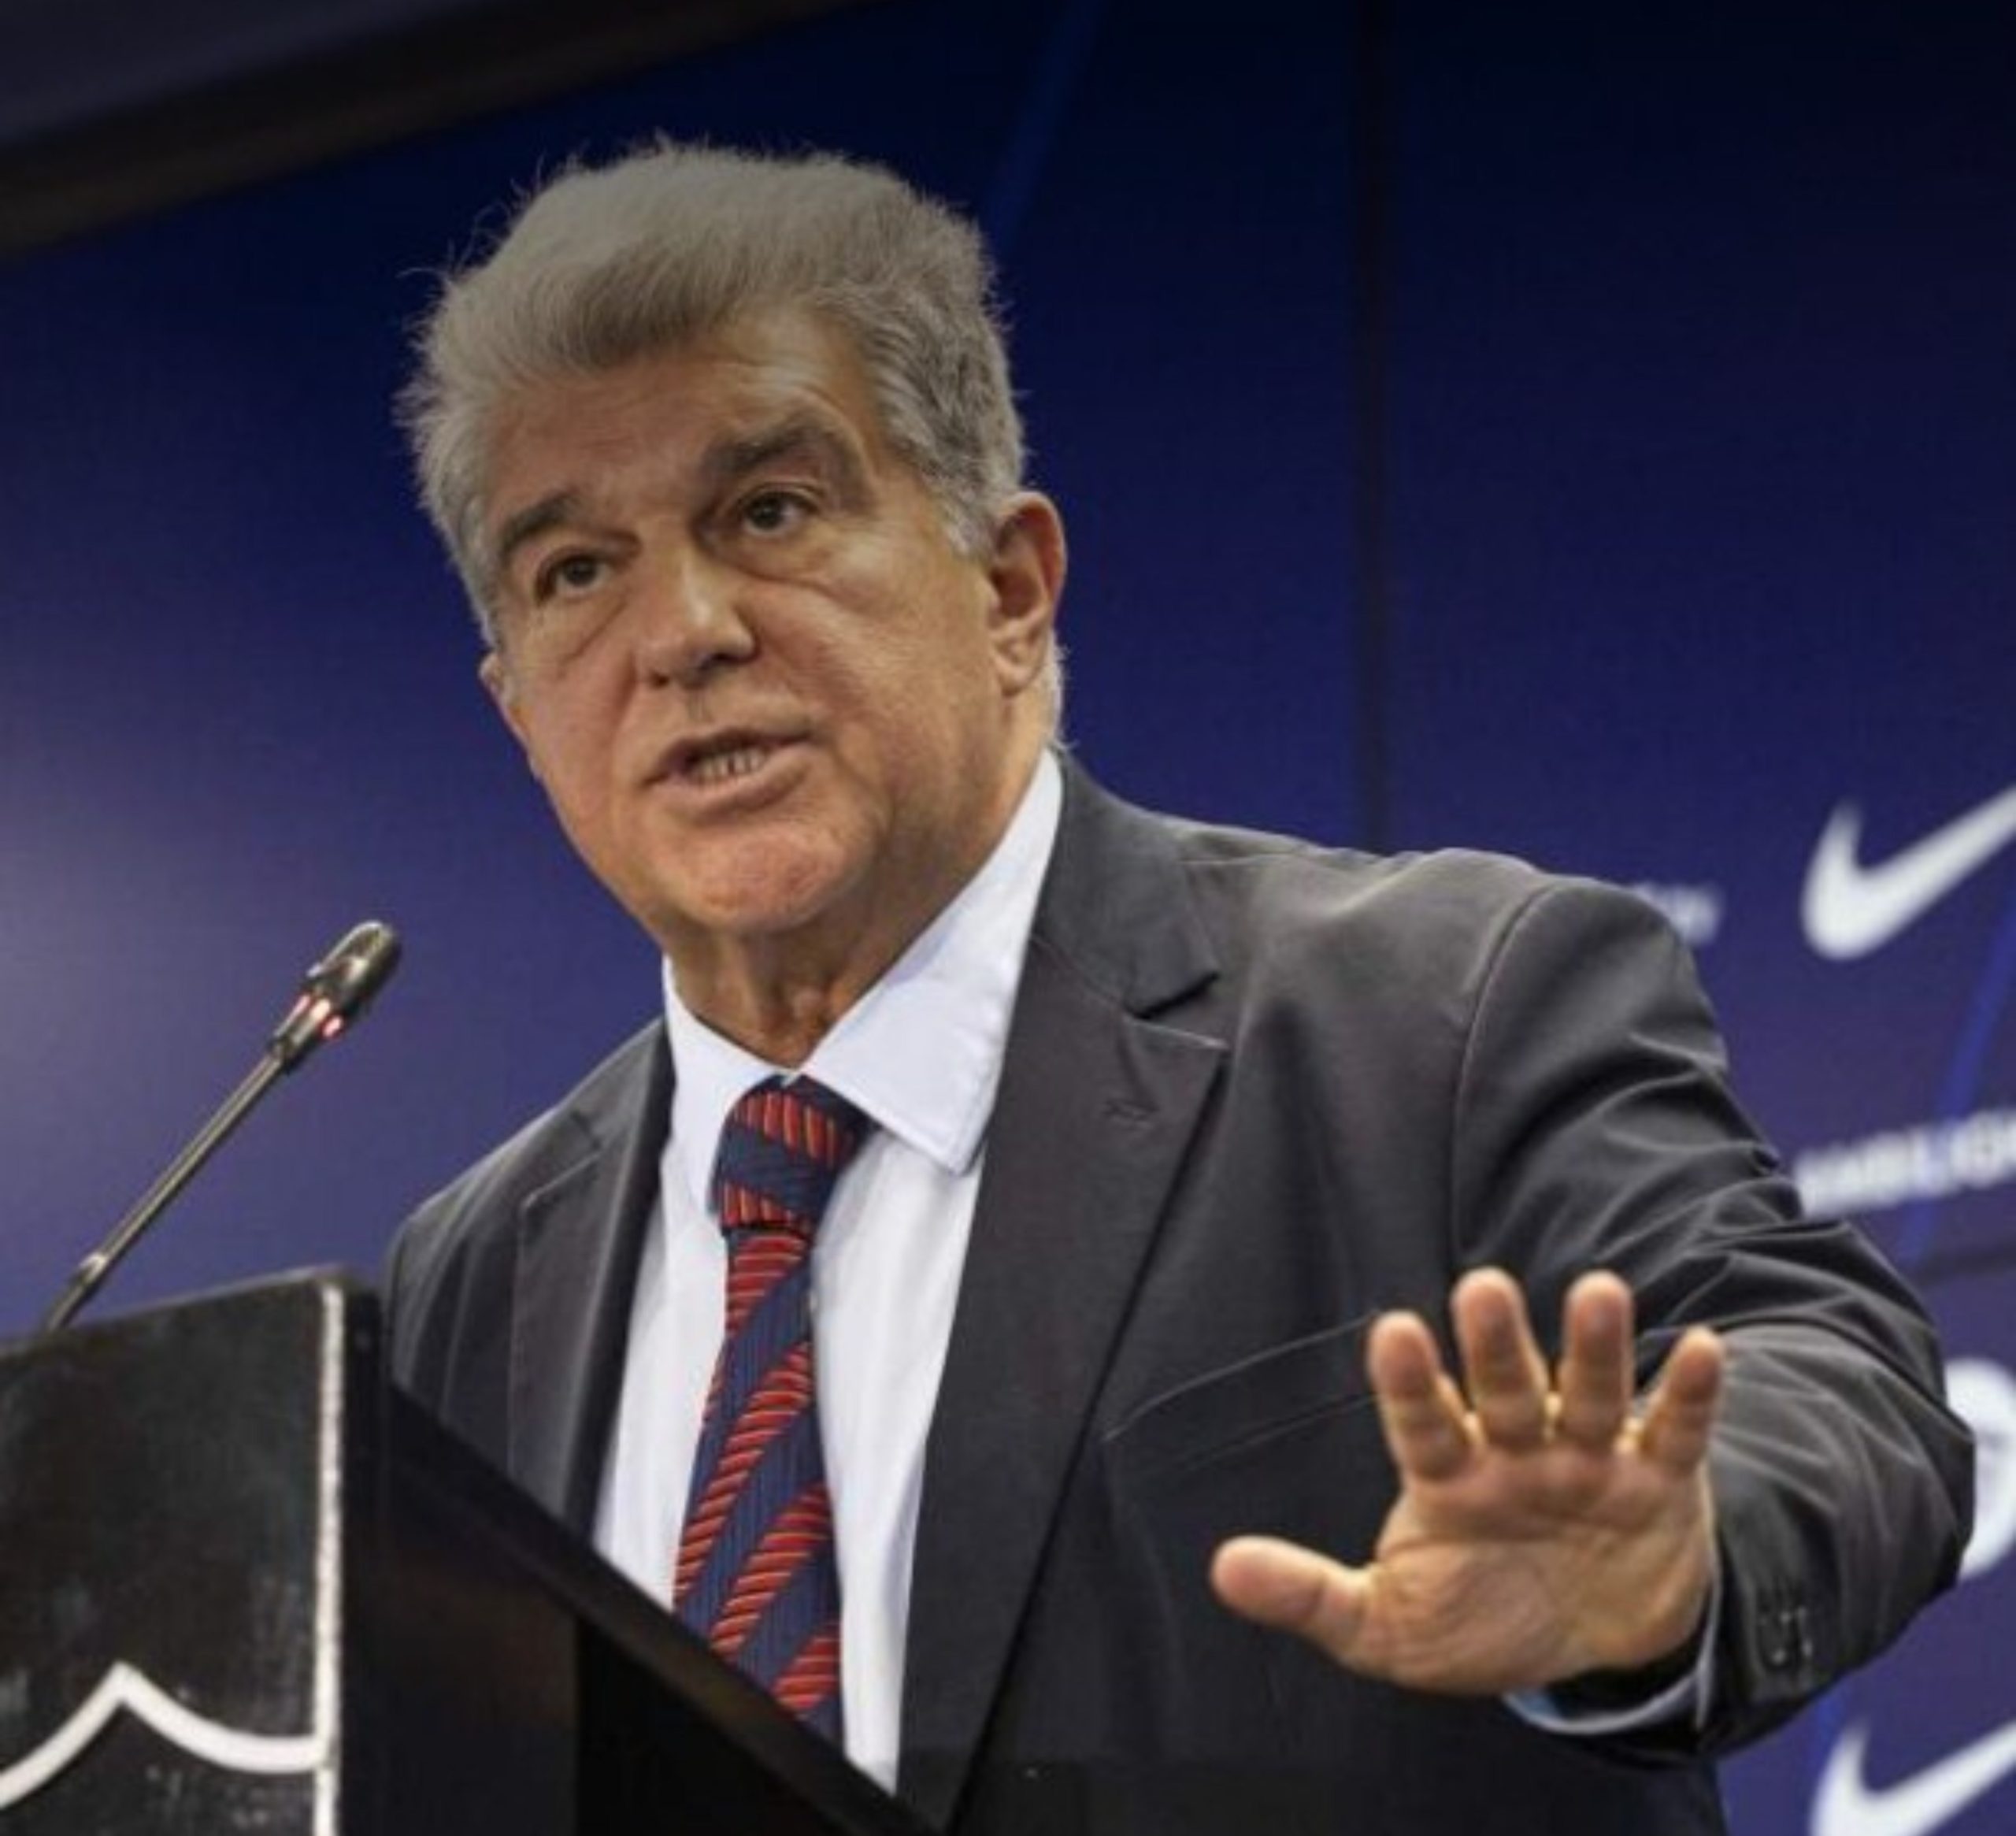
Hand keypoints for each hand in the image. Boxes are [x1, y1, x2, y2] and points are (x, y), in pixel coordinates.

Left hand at [1210, 1267, 1723, 1694]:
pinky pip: (1674, 1433)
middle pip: (1503, 1389)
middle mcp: (1516, 1452)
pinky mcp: (1658, 1482)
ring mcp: (1588, 1461)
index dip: (1408, 1380)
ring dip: (1596, 1347)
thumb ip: (1312, 1596)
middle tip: (1483, 1286)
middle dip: (1495, 1343)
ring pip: (1589, 1394)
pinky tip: (1705, 1348)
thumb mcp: (1388, 1626)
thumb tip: (1223, 1570)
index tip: (1392, 1328)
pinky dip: (1689, 1395)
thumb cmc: (1478, 1618)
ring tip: (1601, 1290)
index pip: (1421, 1423)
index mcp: (1448, 1477)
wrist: (1591, 1648)